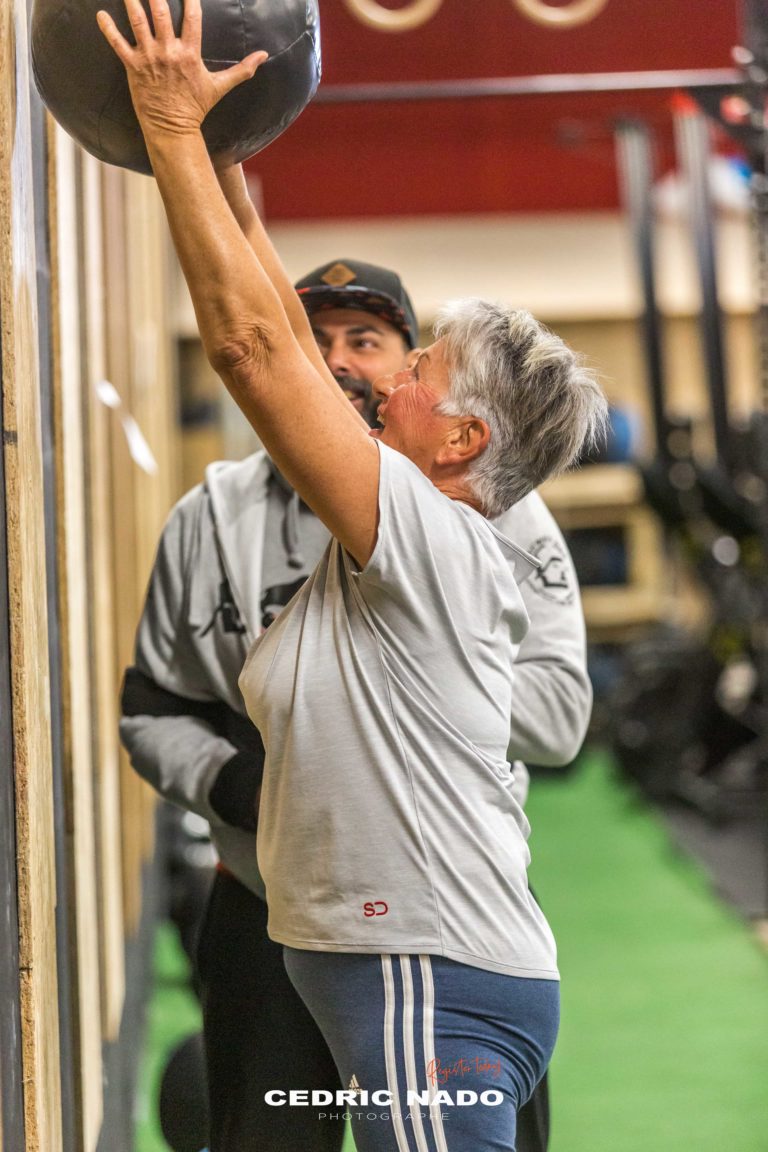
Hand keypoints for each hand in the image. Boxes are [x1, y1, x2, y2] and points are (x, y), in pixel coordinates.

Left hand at [97, 0, 267, 138]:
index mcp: (190, 53)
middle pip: (160, 11)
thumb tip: (264, 56)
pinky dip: (107, 28)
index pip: (192, 16)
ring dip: (130, 0)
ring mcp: (149, 58)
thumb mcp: (220, 86)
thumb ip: (242, 69)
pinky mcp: (132, 67)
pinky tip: (100, 14)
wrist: (172, 129)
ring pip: (137, 21)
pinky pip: (117, 44)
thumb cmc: (195, 107)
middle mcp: (168, 52)